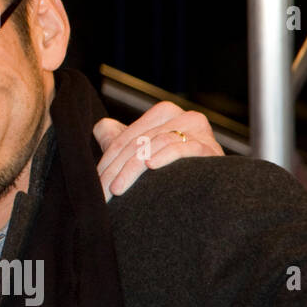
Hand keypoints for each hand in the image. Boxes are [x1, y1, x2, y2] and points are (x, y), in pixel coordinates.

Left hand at [93, 101, 222, 201]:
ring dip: (132, 170)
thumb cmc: (171, 173)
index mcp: (164, 113)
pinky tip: (151, 167)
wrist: (211, 194)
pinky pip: (183, 148)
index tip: (95, 183)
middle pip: (138, 142)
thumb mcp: (141, 152)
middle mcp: (183, 117)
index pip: (127, 137)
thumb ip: (119, 138)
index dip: (107, 160)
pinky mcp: (211, 148)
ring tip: (118, 189)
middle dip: (116, 169)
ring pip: (154, 145)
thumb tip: (100, 126)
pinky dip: (165, 156)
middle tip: (103, 191)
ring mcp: (199, 131)